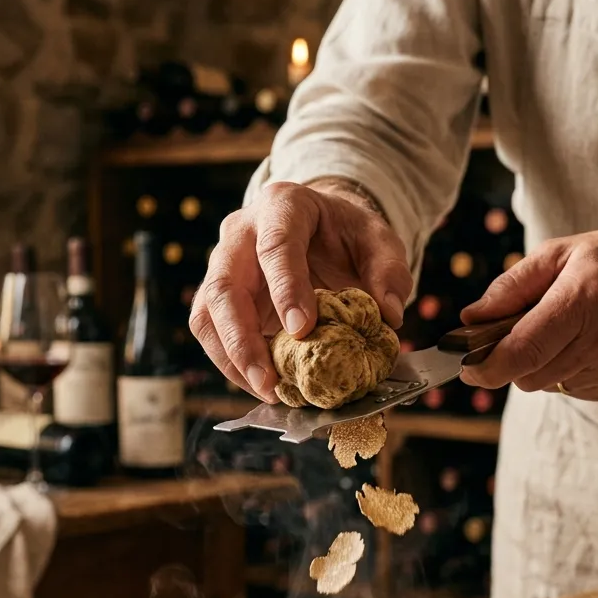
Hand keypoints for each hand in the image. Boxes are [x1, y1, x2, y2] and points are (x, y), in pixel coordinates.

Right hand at [189, 180, 411, 401]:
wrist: (321, 230)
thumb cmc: (347, 235)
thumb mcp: (379, 241)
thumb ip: (390, 272)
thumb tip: (389, 315)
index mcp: (283, 206)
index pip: (275, 245)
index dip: (285, 289)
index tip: (301, 330)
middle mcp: (241, 233)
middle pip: (225, 285)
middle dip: (243, 338)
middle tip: (270, 380)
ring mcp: (223, 266)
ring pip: (208, 313)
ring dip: (232, 359)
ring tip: (266, 391)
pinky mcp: (218, 298)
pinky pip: (211, 332)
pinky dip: (232, 365)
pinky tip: (262, 387)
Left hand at [459, 228, 597, 399]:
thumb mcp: (563, 252)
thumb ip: (512, 286)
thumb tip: (470, 319)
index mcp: (581, 301)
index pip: (522, 352)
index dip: (486, 367)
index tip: (467, 367)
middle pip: (528, 376)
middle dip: (513, 361)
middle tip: (520, 333)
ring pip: (549, 385)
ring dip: (543, 365)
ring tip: (566, 330)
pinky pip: (574, 389)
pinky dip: (568, 371)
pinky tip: (589, 342)